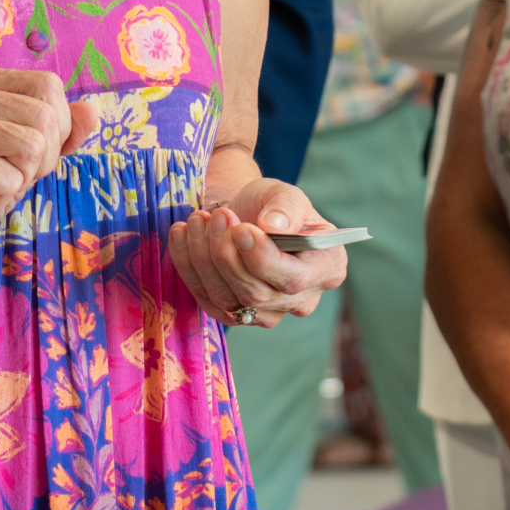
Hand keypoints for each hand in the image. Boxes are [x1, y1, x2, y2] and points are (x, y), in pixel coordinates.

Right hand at [0, 67, 98, 265]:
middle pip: (47, 120)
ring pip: (33, 150)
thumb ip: (61, 132)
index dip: (53, 129)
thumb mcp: (25, 155)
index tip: (19, 152)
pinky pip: (10, 181)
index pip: (50, 86)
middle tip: (0, 174)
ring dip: (17, 182)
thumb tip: (94, 112)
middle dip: (37, 161)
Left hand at [169, 174, 345, 325]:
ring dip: (204, 257)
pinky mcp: (234, 315)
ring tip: (198, 219)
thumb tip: (274, 226)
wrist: (246, 215)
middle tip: (216, 216)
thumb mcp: (284, 193)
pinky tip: (182, 235)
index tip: (241, 228)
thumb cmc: (272, 205)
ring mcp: (267, 313)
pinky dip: (189, 267)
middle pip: (257, 293)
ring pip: (228, 299)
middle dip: (228, 254)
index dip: (263, 258)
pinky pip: (206, 300)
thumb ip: (285, 207)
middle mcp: (301, 299)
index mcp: (327, 268)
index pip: (294, 278)